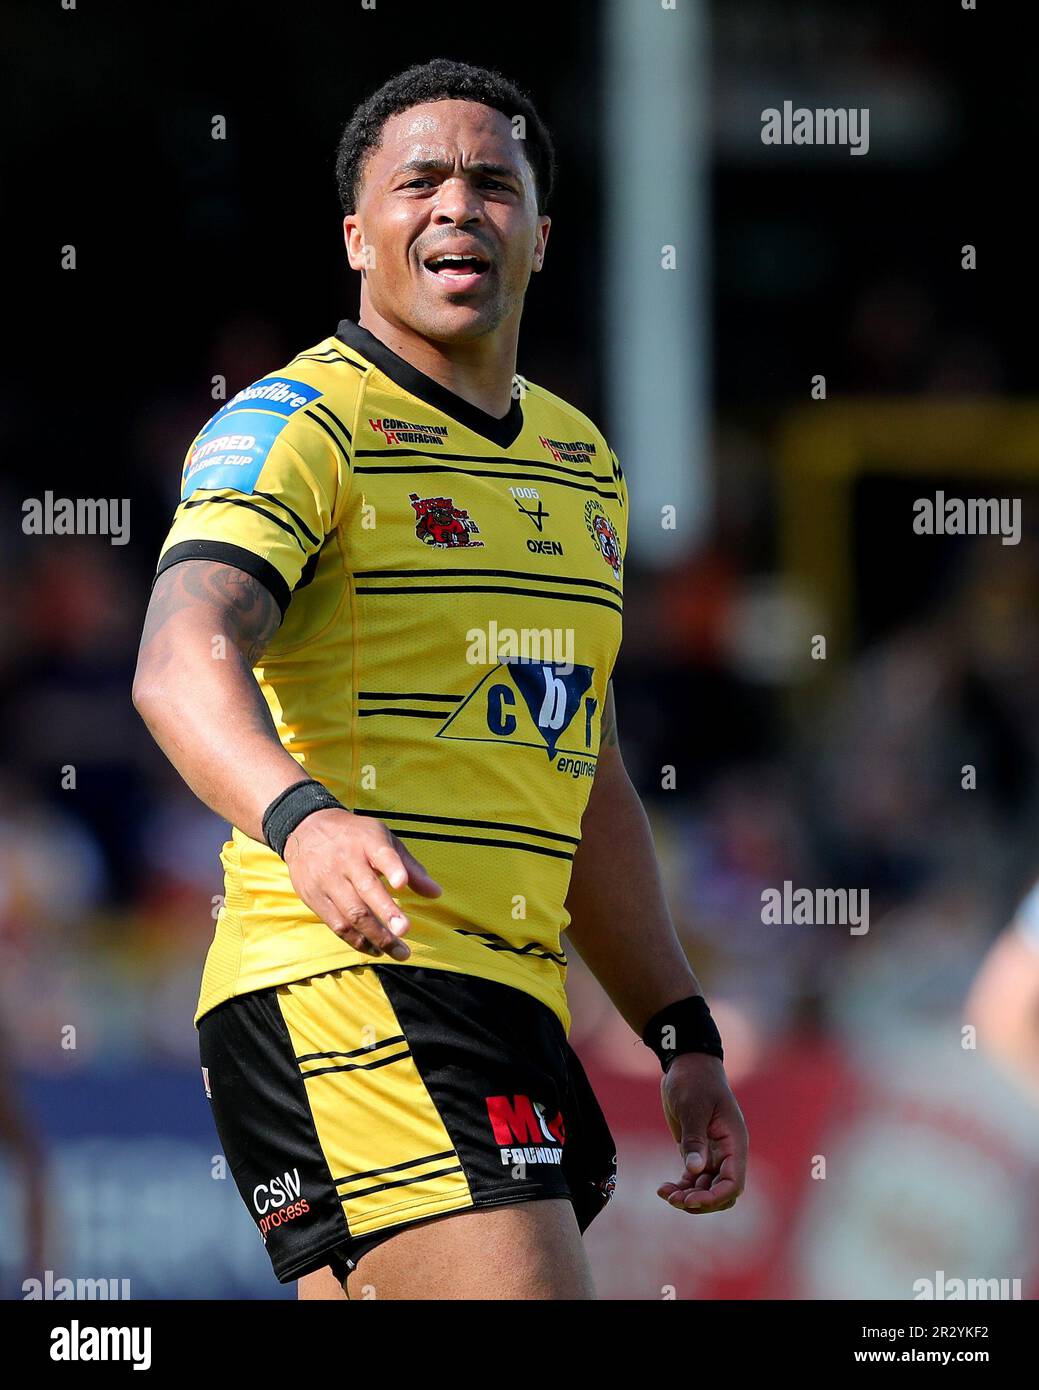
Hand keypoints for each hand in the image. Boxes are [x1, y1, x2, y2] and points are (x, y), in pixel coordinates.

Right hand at [283, 808, 441, 959]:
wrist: (306, 828)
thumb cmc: (355, 837)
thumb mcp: (383, 840)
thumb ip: (410, 868)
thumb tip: (436, 893)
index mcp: (367, 841)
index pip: (381, 853)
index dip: (392, 868)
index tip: (401, 883)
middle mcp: (346, 860)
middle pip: (366, 889)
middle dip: (387, 912)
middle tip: (405, 931)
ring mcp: (328, 880)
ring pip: (352, 914)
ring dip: (376, 936)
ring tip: (399, 951)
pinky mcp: (314, 897)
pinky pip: (337, 925)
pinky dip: (357, 941)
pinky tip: (375, 949)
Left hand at [657, 1053, 747, 1213]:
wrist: (686, 1064)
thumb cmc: (694, 1081)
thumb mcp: (692, 1107)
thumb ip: (695, 1138)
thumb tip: (695, 1170)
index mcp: (734, 1142)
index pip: (734, 1183)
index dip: (715, 1197)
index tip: (691, 1199)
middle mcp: (727, 1152)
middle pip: (721, 1192)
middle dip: (700, 1201)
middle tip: (674, 1199)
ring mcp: (712, 1153)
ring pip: (706, 1188)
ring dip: (688, 1196)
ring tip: (665, 1194)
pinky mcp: (697, 1150)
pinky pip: (693, 1178)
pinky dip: (681, 1186)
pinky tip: (662, 1188)